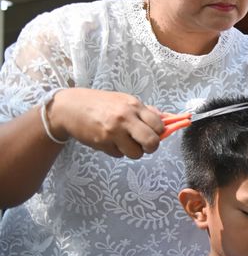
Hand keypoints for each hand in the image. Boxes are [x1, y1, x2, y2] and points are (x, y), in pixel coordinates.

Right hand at [47, 88, 164, 158]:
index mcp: (133, 105)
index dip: (159, 132)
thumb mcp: (124, 101)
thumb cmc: (101, 104)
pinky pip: (119, 155)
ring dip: (132, 151)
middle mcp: (125, 118)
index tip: (154, 133)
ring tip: (124, 141)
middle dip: (151, 147)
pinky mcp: (102, 143)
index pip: (159, 125)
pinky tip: (109, 141)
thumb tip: (169, 119)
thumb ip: (146, 111)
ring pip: (136, 153)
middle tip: (144, 145)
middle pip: (152, 142)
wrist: (69, 108)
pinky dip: (117, 151)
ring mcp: (113, 132)